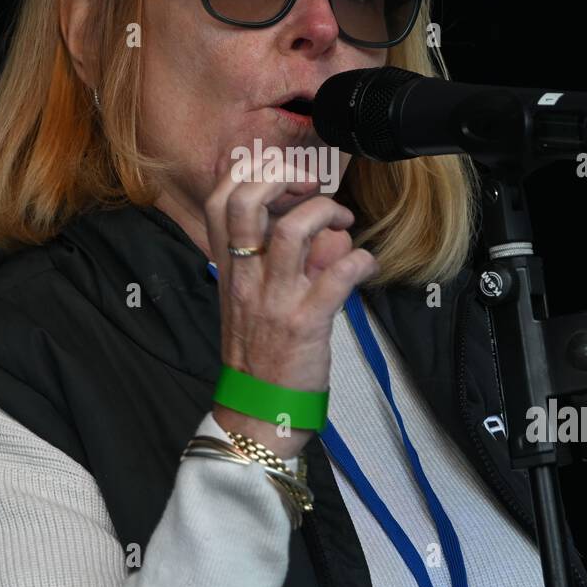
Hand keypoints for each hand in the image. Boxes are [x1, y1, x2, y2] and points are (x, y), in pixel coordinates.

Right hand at [204, 151, 378, 458]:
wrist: (259, 413)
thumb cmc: (260, 355)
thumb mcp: (254, 302)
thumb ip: (283, 262)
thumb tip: (327, 232)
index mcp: (230, 270)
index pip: (220, 202)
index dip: (249, 174)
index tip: (282, 176)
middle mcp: (246, 278)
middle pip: (246, 203)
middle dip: (283, 179)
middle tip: (312, 189)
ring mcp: (274, 299)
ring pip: (292, 230)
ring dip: (326, 213)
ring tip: (343, 222)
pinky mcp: (307, 322)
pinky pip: (337, 275)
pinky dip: (360, 259)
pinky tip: (366, 263)